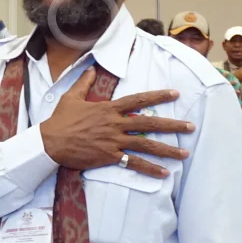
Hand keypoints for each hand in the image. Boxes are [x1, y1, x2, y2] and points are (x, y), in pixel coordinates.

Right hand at [38, 69, 194, 177]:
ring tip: (185, 153)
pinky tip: (164, 173)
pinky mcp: (109, 156)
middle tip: (190, 126)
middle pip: (149, 123)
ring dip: (167, 149)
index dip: (158, 96)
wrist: (51, 142)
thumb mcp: (71, 97)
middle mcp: (115, 124)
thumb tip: (90, 69)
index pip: (138, 100)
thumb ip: (84, 83)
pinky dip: (150, 169)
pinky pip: (134, 163)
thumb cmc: (60, 120)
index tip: (175, 94)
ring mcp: (113, 141)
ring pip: (146, 144)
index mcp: (108, 108)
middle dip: (172, 125)